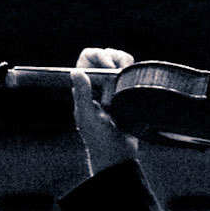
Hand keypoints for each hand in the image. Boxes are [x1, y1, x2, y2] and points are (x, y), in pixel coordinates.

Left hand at [70, 46, 138, 176]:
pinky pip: (130, 72)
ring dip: (124, 67)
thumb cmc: (100, 140)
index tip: (109, 68)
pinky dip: (133, 72)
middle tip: (118, 78)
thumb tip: (76, 72)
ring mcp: (112, 87)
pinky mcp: (126, 91)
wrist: (119, 155)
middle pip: (105, 54)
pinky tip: (132, 85)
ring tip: (125, 85)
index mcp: (84, 87)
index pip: (87, 58)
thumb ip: (82, 95)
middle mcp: (97, 84)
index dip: (98, 56)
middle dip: (114, 61)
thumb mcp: (88, 118)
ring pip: (119, 61)